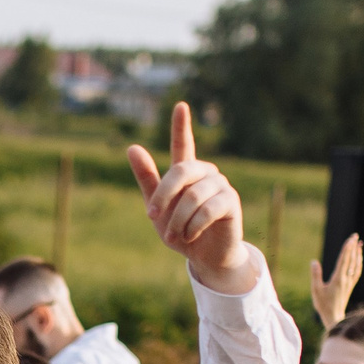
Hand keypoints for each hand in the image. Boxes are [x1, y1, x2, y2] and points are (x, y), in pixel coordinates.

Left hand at [128, 104, 256, 292]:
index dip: (181, 126)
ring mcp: (221, 186)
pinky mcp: (231, 202)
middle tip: (151, 215)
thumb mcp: (157, 208)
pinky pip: (207, 210)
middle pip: (181, 171)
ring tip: (173, 237)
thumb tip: (132, 147)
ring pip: (193, 196)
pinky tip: (190, 236)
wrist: (204, 257)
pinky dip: (193, 226)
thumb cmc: (180, 230)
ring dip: (177, 220)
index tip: (180, 106)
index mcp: (186, 172)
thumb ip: (147, 179)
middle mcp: (206, 173)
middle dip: (163, 195)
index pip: (183, 144)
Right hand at [311, 235, 362, 329]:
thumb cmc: (323, 304)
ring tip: (359, 244)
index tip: (350, 239)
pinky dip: (359, 263)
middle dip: (353, 247)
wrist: (334, 316)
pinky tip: (358, 259)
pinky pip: (357, 272)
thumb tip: (313, 262)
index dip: (347, 249)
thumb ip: (315, 275)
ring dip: (358, 254)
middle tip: (355, 236)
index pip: (344, 260)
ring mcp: (349, 283)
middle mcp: (346, 279)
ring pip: (356, 265)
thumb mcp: (316, 290)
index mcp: (338, 279)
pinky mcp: (350, 286)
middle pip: (351, 260)